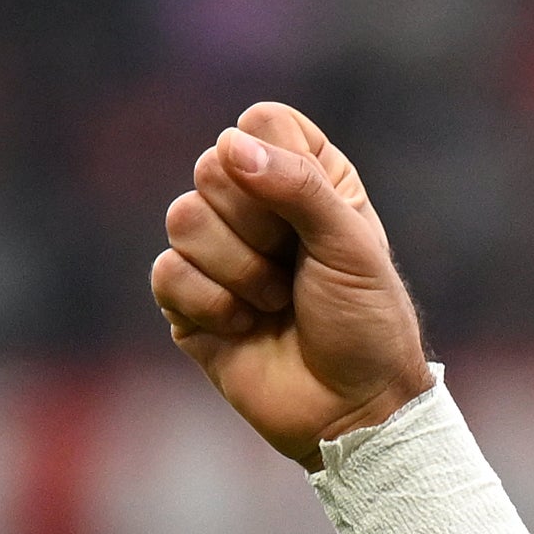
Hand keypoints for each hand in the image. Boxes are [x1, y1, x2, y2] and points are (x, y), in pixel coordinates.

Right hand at [149, 103, 434, 466]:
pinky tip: (246, 329)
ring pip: (183, 218)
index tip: (311, 216)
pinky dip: (213, 306)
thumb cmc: (366, 325)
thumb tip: (230, 146)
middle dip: (258, 229)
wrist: (353, 410)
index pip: (262, 123)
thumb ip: (299, 187)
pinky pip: (167, 272)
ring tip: (277, 304)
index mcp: (305, 180)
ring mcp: (216, 253)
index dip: (277, 163)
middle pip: (212, 167)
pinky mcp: (186, 300)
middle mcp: (256, 208)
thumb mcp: (351, 247)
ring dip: (240, 272)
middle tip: (295, 271)